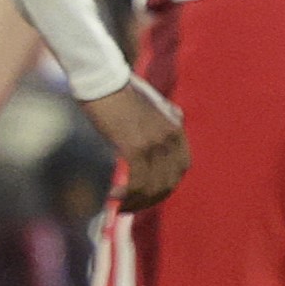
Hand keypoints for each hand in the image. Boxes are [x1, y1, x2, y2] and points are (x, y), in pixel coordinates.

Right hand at [83, 75, 187, 211]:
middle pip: (169, 181)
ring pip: (152, 186)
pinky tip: (113, 197)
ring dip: (137, 202)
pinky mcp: (134, 147)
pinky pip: (136, 182)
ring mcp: (153, 143)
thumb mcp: (151, 105)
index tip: (151, 193)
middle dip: (152, 198)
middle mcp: (170, 137)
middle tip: (133, 205)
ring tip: (121, 206)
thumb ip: (163, 120)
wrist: (102, 79)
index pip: (182, 166)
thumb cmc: (120, 90)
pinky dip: (127, 195)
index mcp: (176, 126)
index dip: (168, 184)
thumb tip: (166, 132)